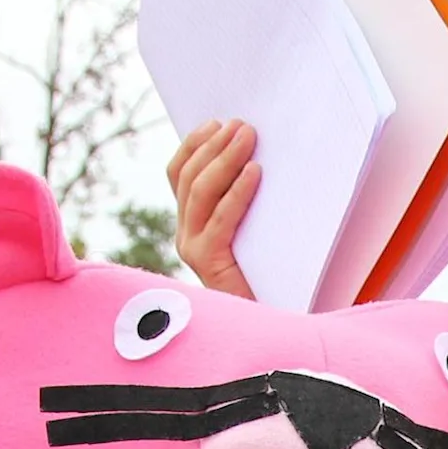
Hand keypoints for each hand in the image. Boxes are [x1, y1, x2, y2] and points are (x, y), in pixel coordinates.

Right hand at [165, 119, 262, 300]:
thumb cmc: (268, 278)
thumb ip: (245, 202)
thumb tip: (259, 156)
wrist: (269, 326)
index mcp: (190, 224)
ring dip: (225, 159)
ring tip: (248, 138)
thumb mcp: (253, 231)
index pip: (178, 173)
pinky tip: (255, 173)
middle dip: (214, 146)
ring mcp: (193, 250)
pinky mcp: (208, 263)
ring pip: (199, 192)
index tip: (216, 122)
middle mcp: (185, 235)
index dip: (193, 145)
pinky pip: (220, 219)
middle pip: (189, 178)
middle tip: (241, 125)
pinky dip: (238, 192)